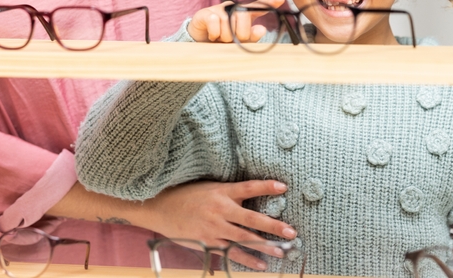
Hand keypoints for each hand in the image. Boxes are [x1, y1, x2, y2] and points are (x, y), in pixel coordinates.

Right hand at [136, 179, 295, 268]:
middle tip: (291, 232)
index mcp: (222, 192)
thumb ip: (229, 193)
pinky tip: (262, 265)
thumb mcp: (209, 188)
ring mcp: (215, 228)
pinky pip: (231, 253)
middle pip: (251, 218)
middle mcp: (220, 210)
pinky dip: (247, 260)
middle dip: (273, 226)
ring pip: (244, 238)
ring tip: (282, 251)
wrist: (161, 207)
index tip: (283, 187)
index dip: (266, 187)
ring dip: (264, 246)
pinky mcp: (209, 243)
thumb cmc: (186, 195)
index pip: (248, 187)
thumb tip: (250, 196)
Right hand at [188, 0, 284, 42]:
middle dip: (239, 34)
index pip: (258, 6)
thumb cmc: (222, 40)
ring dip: (225, 37)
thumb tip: (262, 29)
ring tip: (220, 38)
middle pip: (244, 18)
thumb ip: (251, 36)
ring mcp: (219, 9)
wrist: (199, 42)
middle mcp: (232, 8)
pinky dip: (215, 34)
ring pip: (229, 24)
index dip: (269, 2)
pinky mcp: (206, 13)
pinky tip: (211, 36)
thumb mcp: (238, 41)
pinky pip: (216, 23)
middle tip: (231, 40)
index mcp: (243, 14)